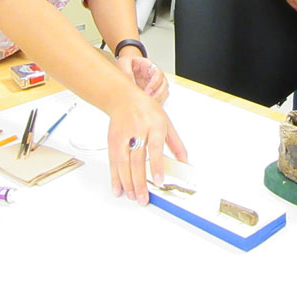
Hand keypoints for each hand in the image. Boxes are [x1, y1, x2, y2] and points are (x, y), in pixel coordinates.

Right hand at [107, 90, 187, 204]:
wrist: (123, 98)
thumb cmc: (146, 110)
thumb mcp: (166, 123)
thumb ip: (176, 144)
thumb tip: (185, 162)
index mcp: (154, 125)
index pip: (155, 147)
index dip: (156, 166)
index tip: (158, 181)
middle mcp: (137, 130)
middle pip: (137, 160)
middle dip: (139, 182)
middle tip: (143, 198)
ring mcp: (123, 136)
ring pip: (123, 163)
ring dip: (127, 182)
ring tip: (133, 196)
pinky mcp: (112, 141)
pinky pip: (112, 162)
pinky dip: (115, 177)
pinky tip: (118, 188)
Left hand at [116, 55, 168, 104]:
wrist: (124, 68)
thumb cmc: (126, 63)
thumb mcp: (123, 63)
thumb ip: (127, 72)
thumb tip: (131, 85)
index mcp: (149, 65)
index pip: (158, 73)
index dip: (155, 83)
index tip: (147, 90)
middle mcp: (154, 75)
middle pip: (164, 84)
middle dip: (158, 94)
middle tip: (148, 100)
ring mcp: (155, 83)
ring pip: (163, 92)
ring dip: (158, 99)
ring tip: (147, 104)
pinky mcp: (152, 91)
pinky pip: (159, 98)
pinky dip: (156, 103)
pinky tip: (147, 105)